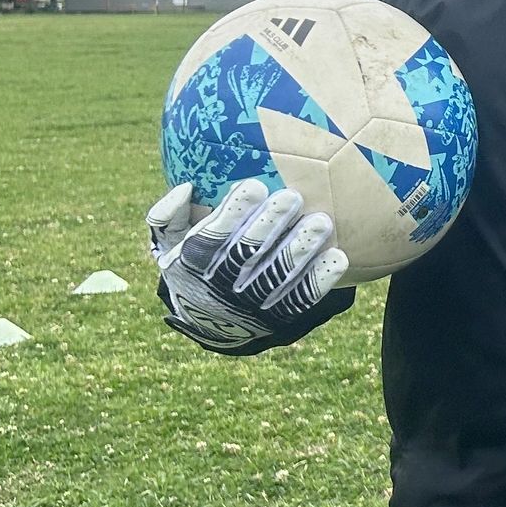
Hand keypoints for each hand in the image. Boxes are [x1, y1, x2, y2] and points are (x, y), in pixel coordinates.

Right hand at [148, 179, 354, 356]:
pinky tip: (339, 257)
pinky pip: (299, 300)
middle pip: (246, 255)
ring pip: (276, 277)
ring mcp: (249, 305)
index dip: (231, 213)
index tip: (254, 185)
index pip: (209, 238)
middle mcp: (219, 287)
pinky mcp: (276, 317)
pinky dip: (319, 280)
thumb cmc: (191, 263)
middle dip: (269, 225)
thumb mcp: (166, 243)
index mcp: (190, 264)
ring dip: (299, 250)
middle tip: (292, 196)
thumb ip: (166, 216)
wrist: (208, 321)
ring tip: (321, 222)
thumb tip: (183, 188)